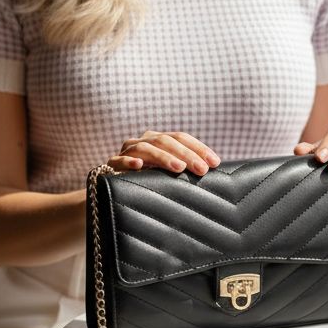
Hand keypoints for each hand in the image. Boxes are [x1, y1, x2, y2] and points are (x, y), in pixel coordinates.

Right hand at [107, 131, 221, 175]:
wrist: (115, 189)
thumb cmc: (149, 180)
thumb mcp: (169, 173)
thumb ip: (185, 169)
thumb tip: (212, 171)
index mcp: (159, 140)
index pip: (181, 138)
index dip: (199, 148)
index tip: (215, 162)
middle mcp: (144, 141)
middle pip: (166, 141)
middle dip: (187, 155)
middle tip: (202, 169)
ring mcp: (127, 151)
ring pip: (145, 148)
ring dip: (163, 157)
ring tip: (179, 168)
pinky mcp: (112, 164)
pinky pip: (118, 160)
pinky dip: (128, 161)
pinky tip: (138, 166)